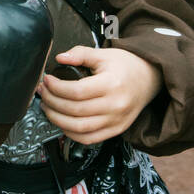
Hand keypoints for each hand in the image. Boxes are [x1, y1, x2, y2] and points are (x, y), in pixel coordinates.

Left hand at [36, 45, 162, 144]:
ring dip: (57, 120)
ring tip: (48, 108)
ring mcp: (116, 121)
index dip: (56, 87)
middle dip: (52, 102)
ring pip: (79, 128)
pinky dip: (71, 134)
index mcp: (111, 84)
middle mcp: (115, 105)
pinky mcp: (116, 130)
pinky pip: (89, 139)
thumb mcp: (104, 54)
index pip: (76, 91)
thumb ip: (81, 54)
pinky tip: (62, 122)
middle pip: (74, 110)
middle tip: (43, 93)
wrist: (149, 79)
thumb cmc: (127, 66)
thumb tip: (60, 58)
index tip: (47, 80)